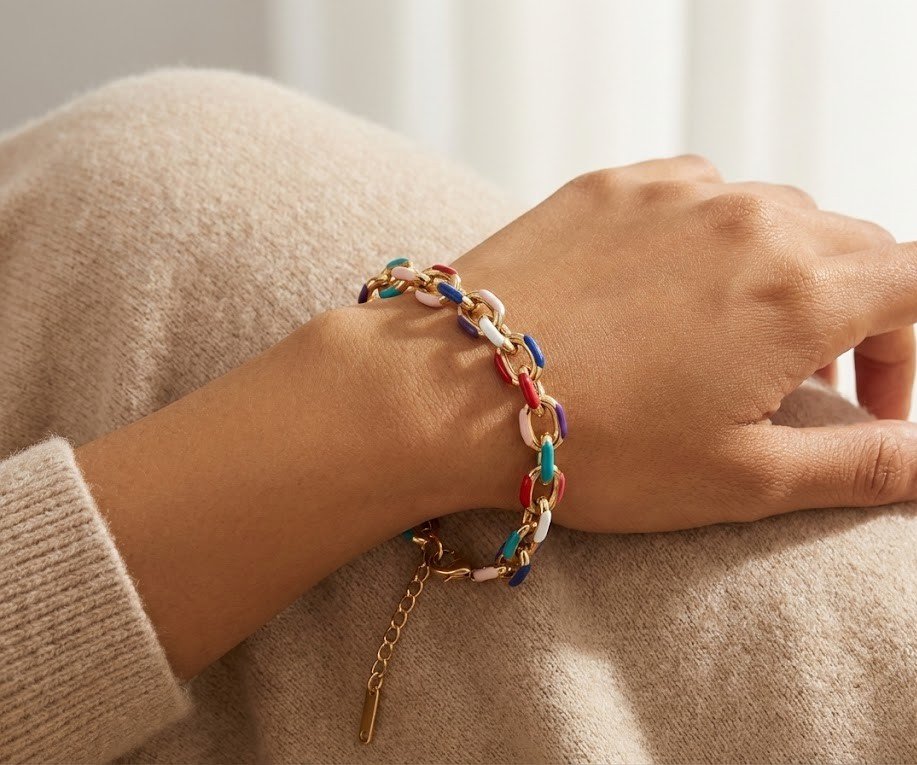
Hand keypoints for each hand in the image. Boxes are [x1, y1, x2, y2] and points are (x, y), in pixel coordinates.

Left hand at [381, 156, 916, 532]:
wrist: (451, 391)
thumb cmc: (593, 445)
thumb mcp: (741, 478)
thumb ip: (857, 464)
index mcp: (799, 288)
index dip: (911, 349)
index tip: (869, 404)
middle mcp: (748, 217)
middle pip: (850, 246)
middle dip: (853, 315)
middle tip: (804, 385)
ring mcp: (674, 191)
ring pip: (772, 214)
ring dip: (778, 274)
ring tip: (729, 340)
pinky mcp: (612, 185)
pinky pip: (693, 195)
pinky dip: (706, 240)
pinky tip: (664, 293)